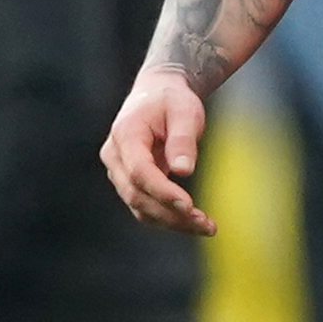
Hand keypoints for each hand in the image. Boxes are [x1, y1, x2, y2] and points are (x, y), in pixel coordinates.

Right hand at [102, 71, 214, 234]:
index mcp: (125, 134)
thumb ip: (183, 139)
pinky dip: (168, 217)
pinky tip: (195, 222)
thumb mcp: (185, 111)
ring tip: (207, 227)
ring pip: (139, 206)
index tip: (189, 206)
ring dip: (171, 222)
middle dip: (170, 214)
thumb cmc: (172, 100)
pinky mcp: (130, 181)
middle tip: (206, 225)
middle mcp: (115, 156)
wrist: (157, 94)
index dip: (162, 191)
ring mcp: (119, 171)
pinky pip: (145, 206)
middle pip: (136, 195)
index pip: (139, 171)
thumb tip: (183, 171)